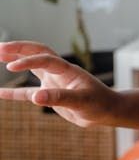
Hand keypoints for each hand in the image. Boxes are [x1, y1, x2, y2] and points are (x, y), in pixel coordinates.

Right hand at [0, 41, 118, 126]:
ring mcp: (53, 82)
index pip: (46, 59)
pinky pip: (27, 92)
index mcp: (68, 70)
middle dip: (19, 49)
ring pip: (31, 67)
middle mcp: (59, 72)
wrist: (107, 111)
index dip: (28, 61)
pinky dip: (13, 92)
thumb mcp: (82, 101)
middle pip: (37, 53)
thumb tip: (36, 97)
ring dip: (16, 60)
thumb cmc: (99, 103)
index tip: (10, 67)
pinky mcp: (49, 94)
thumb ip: (60, 98)